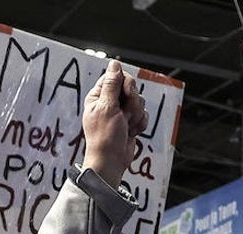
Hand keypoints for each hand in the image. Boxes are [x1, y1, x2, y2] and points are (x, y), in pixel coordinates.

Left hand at [81, 60, 147, 188]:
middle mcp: (109, 101)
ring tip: (126, 126)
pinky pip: (143, 114)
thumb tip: (114, 64)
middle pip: (131, 87)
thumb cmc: (105, 137)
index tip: (125, 95)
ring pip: (139, 101)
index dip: (126, 84)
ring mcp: (121, 112)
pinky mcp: (130, 121)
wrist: (112, 160)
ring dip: (136, 115)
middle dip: (132, 103)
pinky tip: (131, 132)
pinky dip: (140, 124)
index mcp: (98, 95)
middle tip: (124, 115)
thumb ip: (111, 84)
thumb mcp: (107, 106)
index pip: (117, 76)